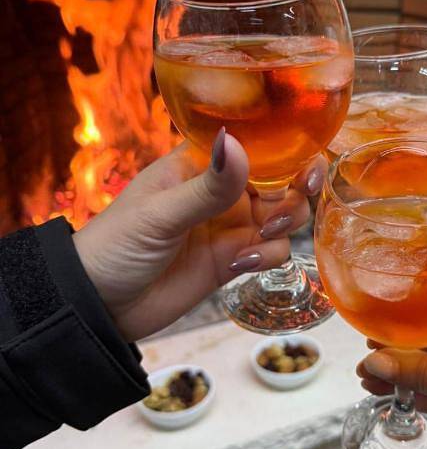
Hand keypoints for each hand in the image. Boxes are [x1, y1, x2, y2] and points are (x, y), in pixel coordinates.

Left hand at [73, 129, 325, 340]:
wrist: (99, 305)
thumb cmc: (115, 245)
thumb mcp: (160, 213)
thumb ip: (206, 186)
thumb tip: (235, 143)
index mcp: (199, 163)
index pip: (254, 143)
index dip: (286, 148)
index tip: (305, 163)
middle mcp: (221, 190)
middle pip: (279, 180)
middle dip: (295, 190)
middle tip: (292, 202)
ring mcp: (229, 226)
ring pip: (282, 216)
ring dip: (285, 224)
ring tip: (260, 236)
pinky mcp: (232, 261)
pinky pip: (271, 251)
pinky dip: (267, 257)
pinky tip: (238, 265)